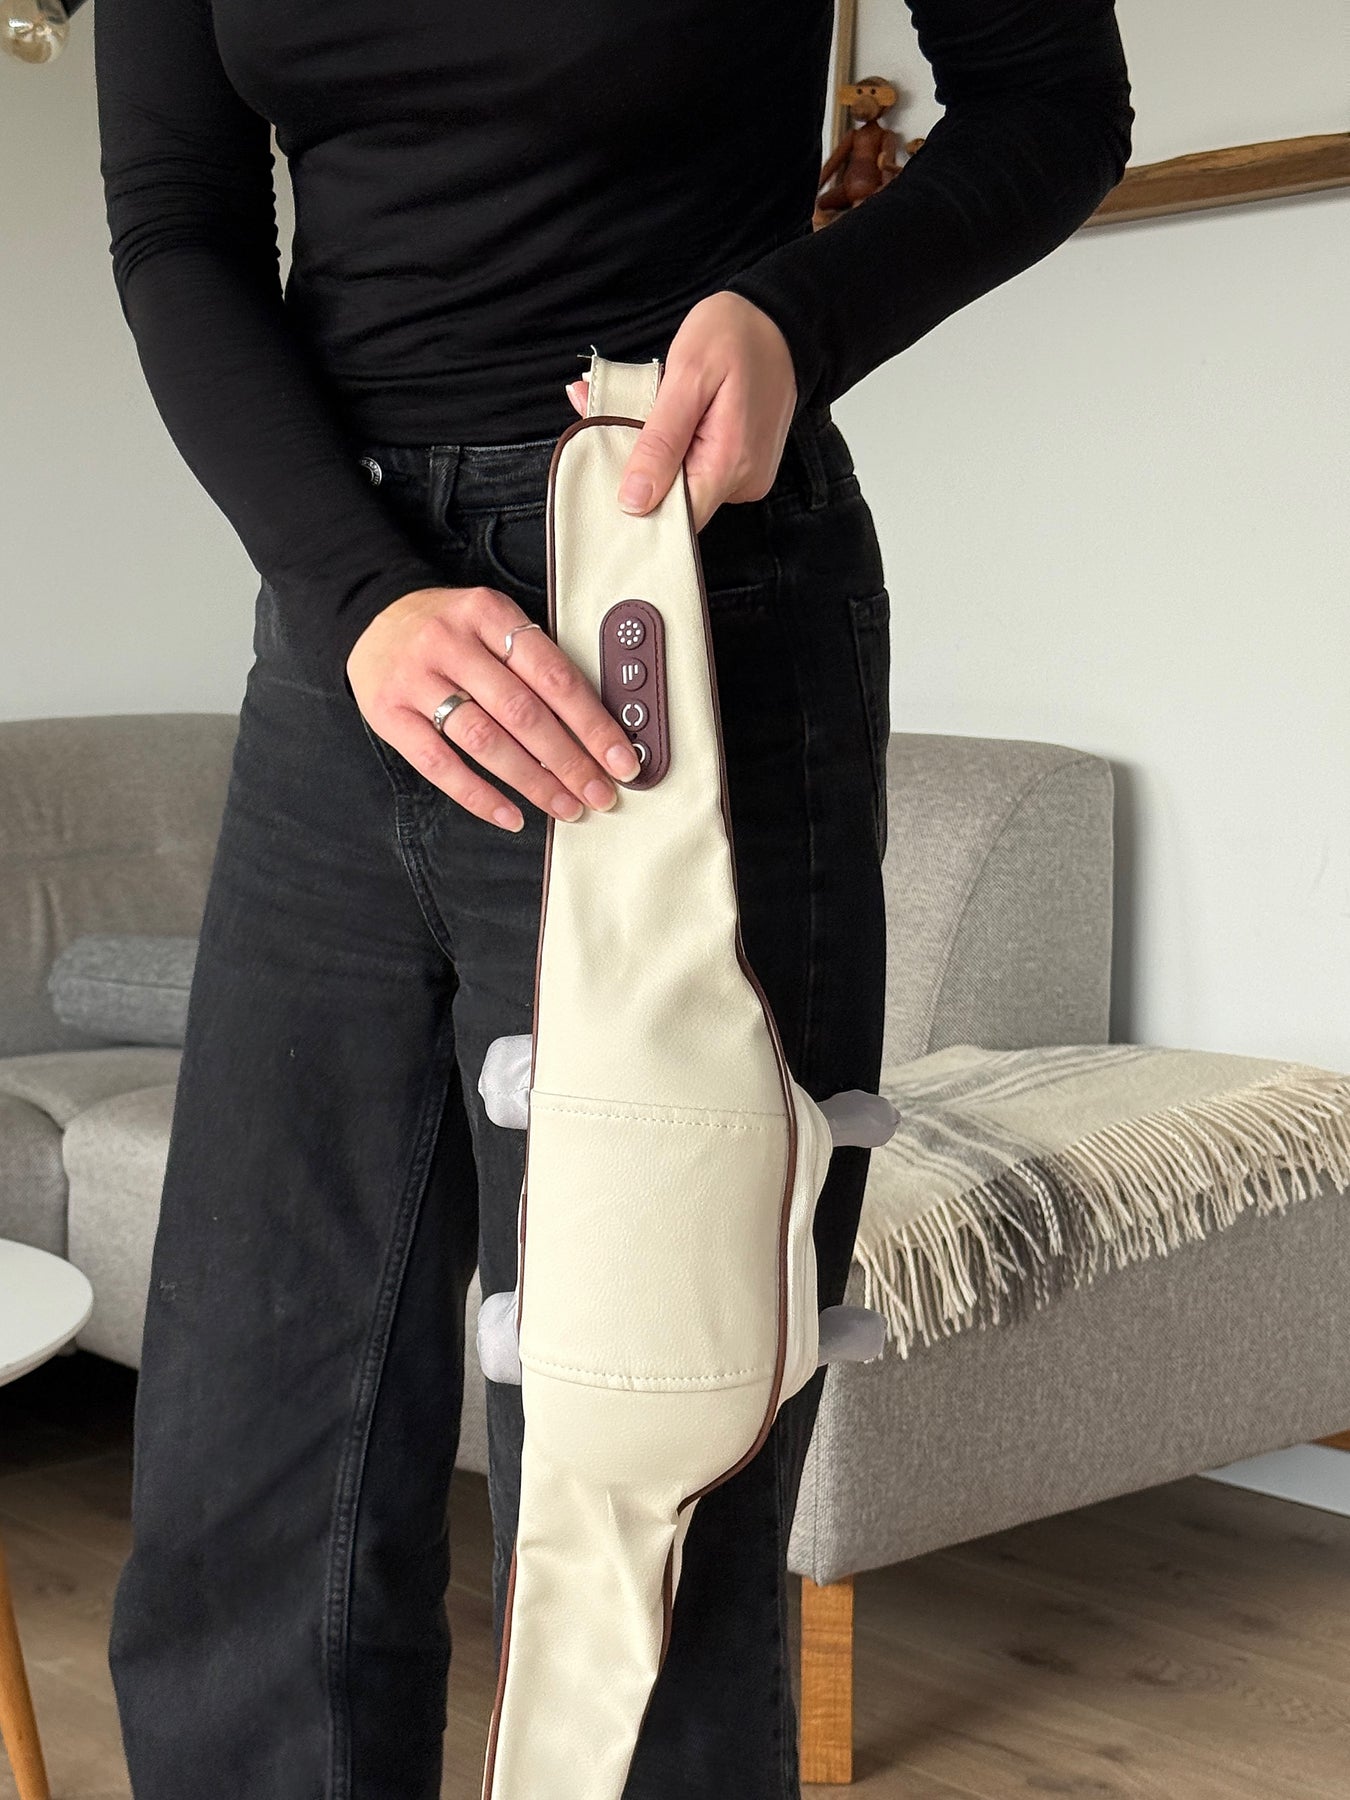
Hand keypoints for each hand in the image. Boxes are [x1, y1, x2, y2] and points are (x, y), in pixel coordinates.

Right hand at [347, 585, 642, 831]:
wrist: (371, 616)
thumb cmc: (449, 629)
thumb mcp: (493, 623)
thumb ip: (535, 663)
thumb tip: (592, 729)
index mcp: (489, 613)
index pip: (554, 675)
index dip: (593, 723)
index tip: (621, 759)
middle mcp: (451, 642)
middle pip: (523, 712)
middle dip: (569, 761)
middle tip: (599, 793)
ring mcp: (416, 679)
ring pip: (485, 740)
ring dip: (532, 782)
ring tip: (564, 806)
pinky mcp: (389, 713)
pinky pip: (439, 764)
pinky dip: (479, 796)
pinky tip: (511, 815)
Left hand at [564, 291, 797, 532]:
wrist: (780, 318)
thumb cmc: (735, 335)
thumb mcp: (688, 376)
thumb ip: (661, 442)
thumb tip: (634, 502)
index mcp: (729, 465)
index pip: (675, 521)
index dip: (639, 507)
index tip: (609, 474)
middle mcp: (744, 482)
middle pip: (677, 505)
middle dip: (641, 471)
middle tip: (613, 423)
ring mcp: (747, 477)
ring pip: (686, 486)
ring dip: (658, 457)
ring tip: (649, 412)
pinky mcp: (745, 466)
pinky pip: (700, 470)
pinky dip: (677, 449)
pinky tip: (672, 419)